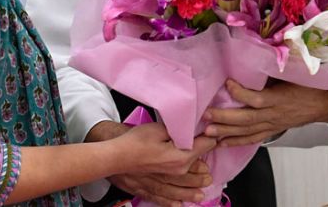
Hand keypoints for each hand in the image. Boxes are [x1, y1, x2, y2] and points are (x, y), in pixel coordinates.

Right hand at [95, 121, 215, 206]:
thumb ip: (176, 130)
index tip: (214, 139)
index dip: (209, 141)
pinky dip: (171, 202)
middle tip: (209, 175)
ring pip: (180, 190)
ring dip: (191, 192)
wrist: (113, 156)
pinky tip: (178, 205)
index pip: (201, 149)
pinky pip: (162, 198)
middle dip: (202, 174)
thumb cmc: (135, 141)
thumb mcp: (158, 129)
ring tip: (200, 195)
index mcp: (179, 157)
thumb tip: (189, 130)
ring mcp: (160, 184)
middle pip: (193, 175)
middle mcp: (173, 174)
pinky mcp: (147, 189)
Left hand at [203, 79, 327, 145]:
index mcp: (280, 98)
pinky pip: (253, 139)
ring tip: (208, 132)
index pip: (257, 99)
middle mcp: (274, 114)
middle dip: (225, 118)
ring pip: (247, 131)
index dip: (241, 92)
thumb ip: (275, 67)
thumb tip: (255, 53)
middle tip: (207, 115)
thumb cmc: (310, 85)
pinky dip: (237, 141)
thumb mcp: (294, 72)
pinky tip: (223, 143)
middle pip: (247, 119)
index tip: (227, 82)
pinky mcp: (273, 130)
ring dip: (226, 132)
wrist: (326, 103)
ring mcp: (273, 124)